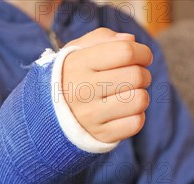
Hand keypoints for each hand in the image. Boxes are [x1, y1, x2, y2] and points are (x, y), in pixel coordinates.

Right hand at [62, 28, 153, 142]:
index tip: (142, 57)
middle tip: (136, 77)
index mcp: (78, 64)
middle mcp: (82, 90)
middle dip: (144, 74)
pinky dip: (137, 116)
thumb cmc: (72, 75)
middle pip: (136, 75)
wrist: (50, 113)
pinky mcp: (101, 135)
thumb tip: (130, 41)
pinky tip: (125, 112)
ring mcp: (91, 116)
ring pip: (139, 100)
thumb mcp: (78, 50)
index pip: (125, 52)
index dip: (142, 52)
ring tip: (130, 94)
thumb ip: (103, 39)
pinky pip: (135, 123)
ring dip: (141, 95)